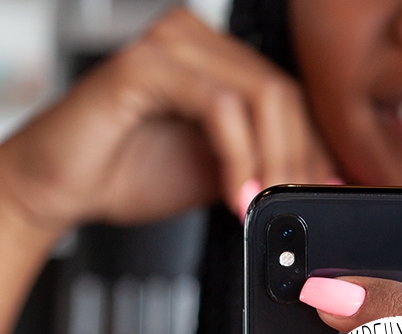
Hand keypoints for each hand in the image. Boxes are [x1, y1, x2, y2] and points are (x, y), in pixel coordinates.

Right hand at [0, 8, 335, 234]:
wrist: (65, 186)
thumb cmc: (131, 173)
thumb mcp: (220, 174)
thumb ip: (263, 166)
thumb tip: (316, 182)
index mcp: (218, 62)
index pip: (289, 98)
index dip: (313, 150)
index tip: (321, 195)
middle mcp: (197, 42)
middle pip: (283, 94)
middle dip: (298, 161)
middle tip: (293, 207)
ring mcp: (170, 46)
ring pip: (260, 96)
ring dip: (273, 161)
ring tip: (263, 206)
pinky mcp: (145, 64)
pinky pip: (219, 106)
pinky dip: (238, 157)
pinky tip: (236, 195)